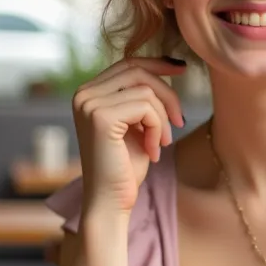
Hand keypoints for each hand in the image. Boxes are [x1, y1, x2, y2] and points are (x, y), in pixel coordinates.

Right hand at [72, 57, 185, 213]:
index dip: (157, 64)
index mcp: (88, 93)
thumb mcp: (137, 124)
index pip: (127, 64)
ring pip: (146, 90)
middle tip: (181, 120)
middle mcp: (83, 94)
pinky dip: (158, 128)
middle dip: (167, 93)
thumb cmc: (126, 167)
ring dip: (163, 119)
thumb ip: (142, 97)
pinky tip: (154, 151)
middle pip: (138, 71)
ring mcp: (89, 104)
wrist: (111, 202)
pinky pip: (146, 107)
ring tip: (162, 143)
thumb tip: (168, 66)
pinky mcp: (101, 117)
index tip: (182, 68)